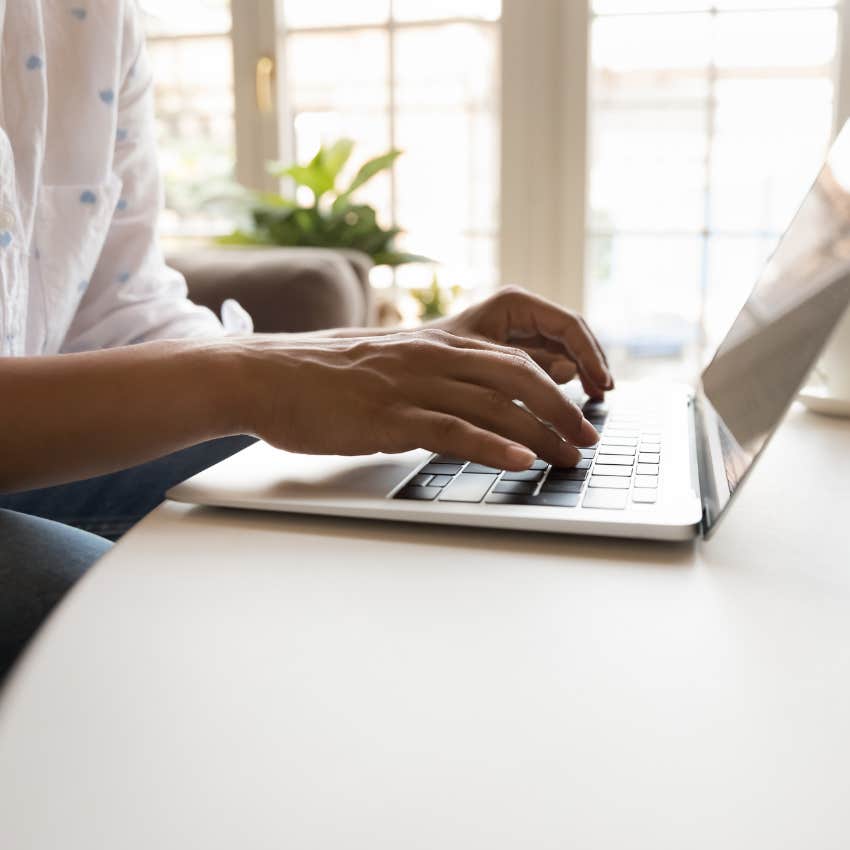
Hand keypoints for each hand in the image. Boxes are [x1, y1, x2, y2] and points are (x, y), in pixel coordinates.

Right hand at [237, 329, 600, 470]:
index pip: (512, 359)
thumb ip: (426, 378)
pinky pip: (453, 430)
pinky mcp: (389, 417)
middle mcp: (432, 358)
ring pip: (495, 405)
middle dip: (561, 411)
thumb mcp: (384, 366)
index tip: (577, 411)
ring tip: (571, 457)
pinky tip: (519, 461)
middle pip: (517, 378)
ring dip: (542, 432)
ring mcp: (412, 386)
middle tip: (587, 441)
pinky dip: (492, 446)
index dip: (554, 385)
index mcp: (434, 344)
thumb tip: (459, 406)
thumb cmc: (321, 377)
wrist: (265, 376)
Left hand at [430, 285, 613, 398]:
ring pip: (562, 351)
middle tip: (603, 395)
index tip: (601, 384)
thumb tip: (569, 372)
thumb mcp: (482, 363)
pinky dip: (561, 382)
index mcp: (514, 304)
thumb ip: (525, 367)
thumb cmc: (431, 359)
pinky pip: (548, 363)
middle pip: (571, 337)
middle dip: (590, 365)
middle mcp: (519, 313)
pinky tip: (570, 402)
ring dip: (580, 375)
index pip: (568, 325)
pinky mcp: (513, 352)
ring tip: (594, 401)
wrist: (402, 365)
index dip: (590, 356)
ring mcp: (518, 331)